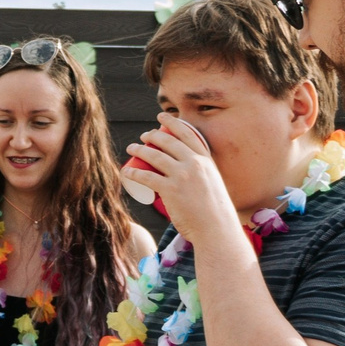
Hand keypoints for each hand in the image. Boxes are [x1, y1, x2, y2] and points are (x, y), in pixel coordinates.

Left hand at [124, 116, 237, 241]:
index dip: (173, 122)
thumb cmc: (215, 211)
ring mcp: (182, 176)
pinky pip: (147, 177)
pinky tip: (127, 171)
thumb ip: (202, 177)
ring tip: (132, 148)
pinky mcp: (170, 190)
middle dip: (152, 135)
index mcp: (206, 160)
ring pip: (155, 156)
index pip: (188, 133)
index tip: (162, 117)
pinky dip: (134, 173)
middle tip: (143, 136)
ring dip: (139, 149)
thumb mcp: (213, 184)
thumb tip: (190, 176)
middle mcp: (194, 164)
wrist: (216, 228)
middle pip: (168, 141)